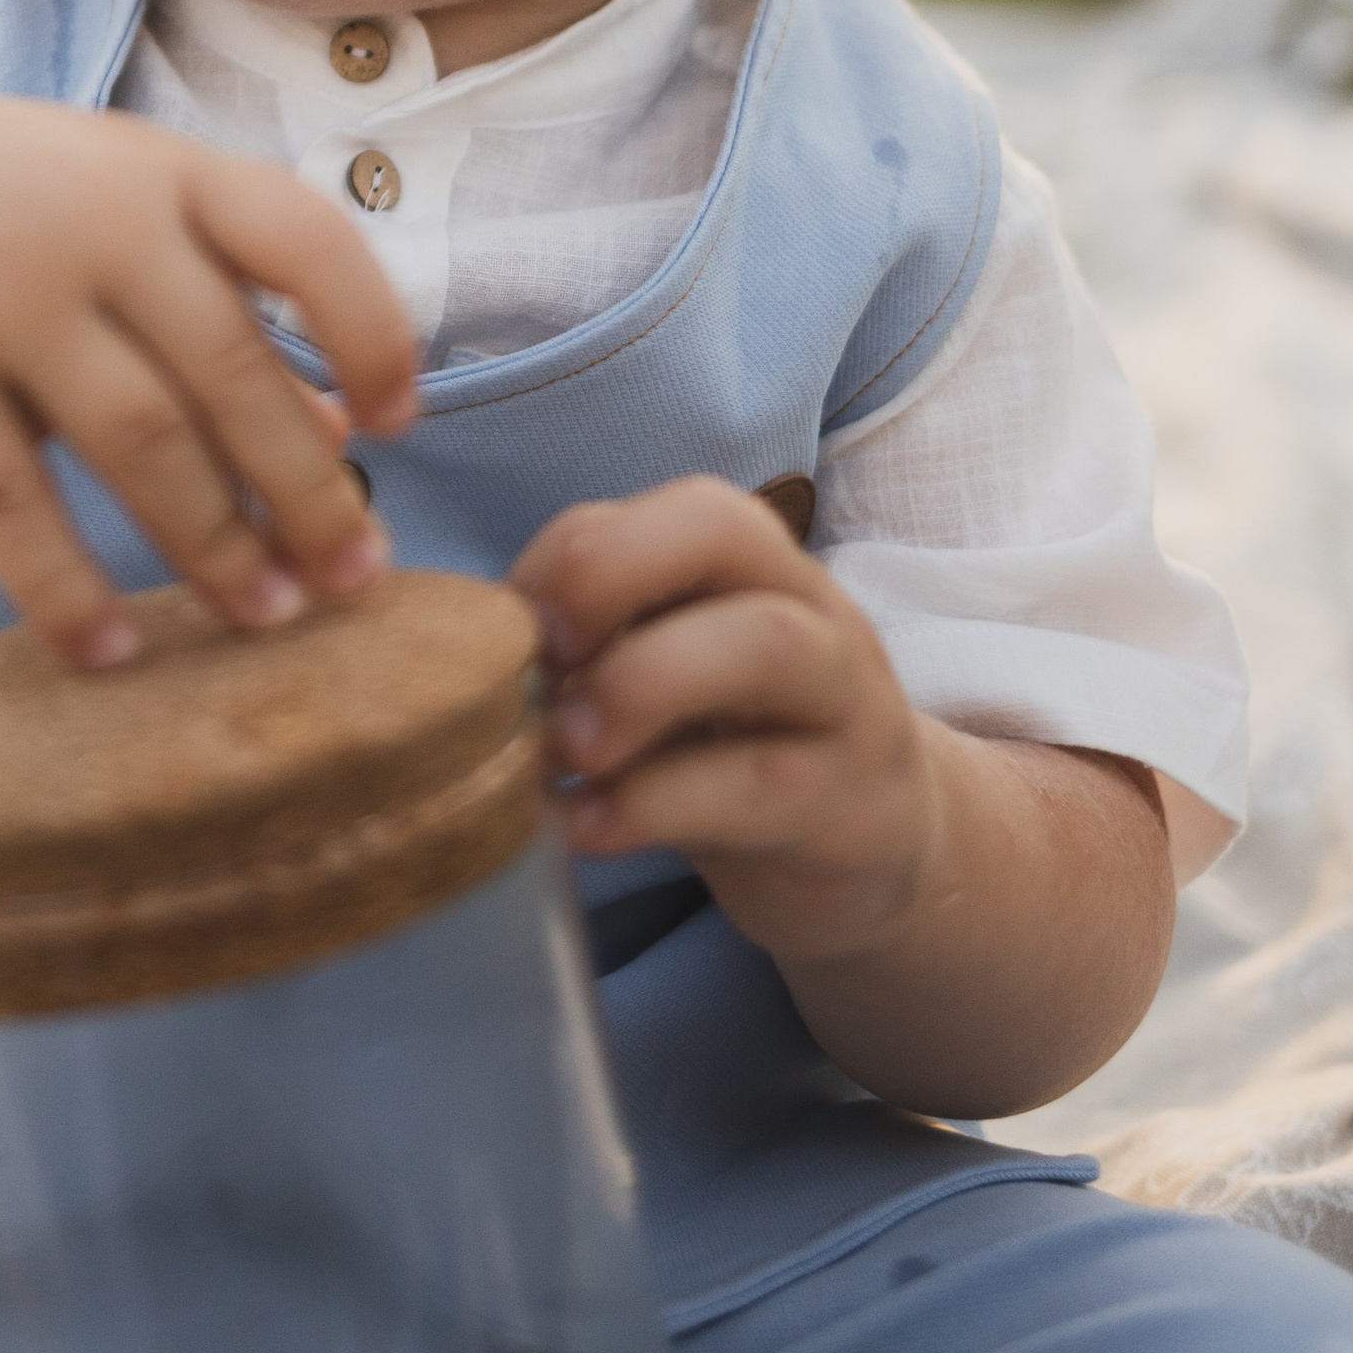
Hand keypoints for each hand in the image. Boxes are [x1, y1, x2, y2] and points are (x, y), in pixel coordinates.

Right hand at [0, 95, 420, 667]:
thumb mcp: (122, 222)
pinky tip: (114, 652)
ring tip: (269, 619)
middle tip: (356, 581)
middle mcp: (87, 221)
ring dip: (216, 546)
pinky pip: (8, 505)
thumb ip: (226, 304)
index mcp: (161, 171)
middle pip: (228, 372)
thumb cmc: (9, 218)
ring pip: (139, 443)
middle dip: (305, 489)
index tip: (397, 424)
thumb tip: (339, 436)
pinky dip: (68, 589)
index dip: (371, 332)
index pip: (305, 238)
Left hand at [511, 477, 941, 974]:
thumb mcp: (669, 673)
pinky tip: (586, 828)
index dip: (573, 555)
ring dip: (639, 685)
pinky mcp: (850, 806)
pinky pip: (759, 786)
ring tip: (563, 750)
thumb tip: (476, 655)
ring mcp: (846, 701)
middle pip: (724, 528)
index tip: (510, 637)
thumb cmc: (738, 743)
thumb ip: (595, 644)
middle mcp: (811, 606)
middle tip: (539, 667)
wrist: (877, 848)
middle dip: (606, 577)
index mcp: (754, 561)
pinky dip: (654, 805)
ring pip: (764, 642)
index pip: (670, 504)